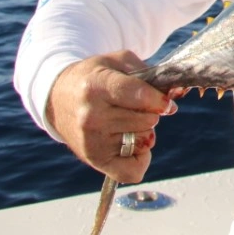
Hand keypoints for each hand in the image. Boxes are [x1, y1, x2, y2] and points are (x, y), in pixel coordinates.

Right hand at [45, 50, 176, 182]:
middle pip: (147, 120)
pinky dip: (140, 159)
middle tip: (137, 108)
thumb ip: (149, 74)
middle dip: (151, 113)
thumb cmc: (94, 78)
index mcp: (97, 87)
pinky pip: (133, 172)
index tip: (165, 102)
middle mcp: (92, 116)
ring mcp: (92, 141)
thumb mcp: (118, 62)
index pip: (140, 96)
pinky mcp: (94, 160)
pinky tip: (132, 144)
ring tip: (128, 121)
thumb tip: (176, 94)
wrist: (57, 98)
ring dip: (144, 131)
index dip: (160, 100)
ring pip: (144, 141)